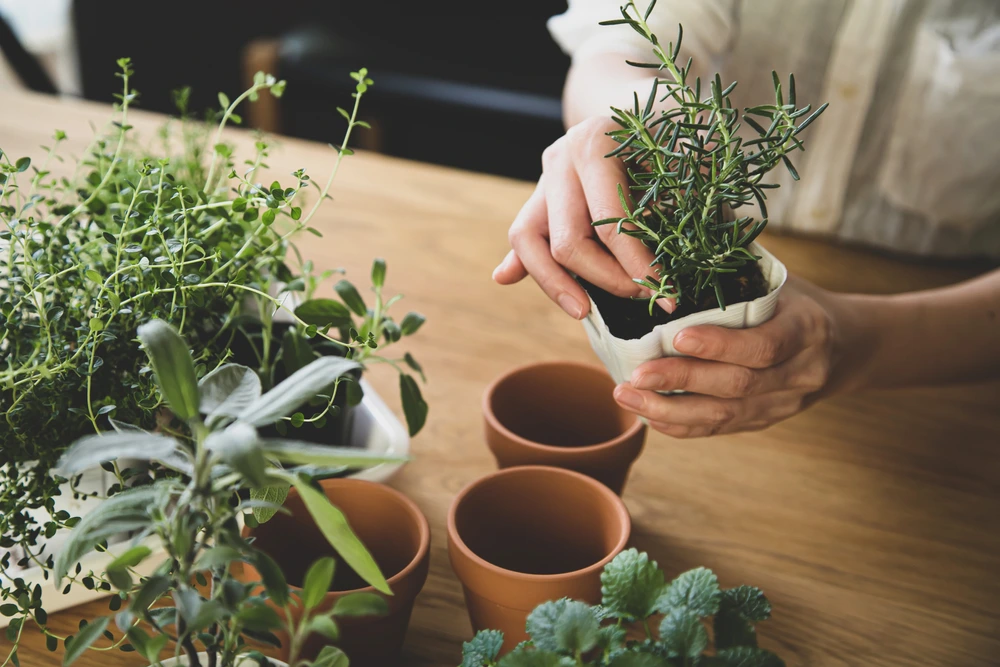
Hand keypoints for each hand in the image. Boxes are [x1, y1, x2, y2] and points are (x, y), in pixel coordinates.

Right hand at [493, 116, 667, 318]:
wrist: (640, 102)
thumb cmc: (670, 131)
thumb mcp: (685, 150)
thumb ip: (687, 191)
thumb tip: (686, 243)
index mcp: (594, 144)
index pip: (609, 224)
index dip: (638, 265)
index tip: (665, 292)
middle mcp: (560, 159)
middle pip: (567, 241)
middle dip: (606, 279)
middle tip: (642, 297)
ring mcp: (544, 177)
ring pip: (528, 241)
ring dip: (555, 283)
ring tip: (583, 312)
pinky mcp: (538, 196)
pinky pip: (523, 236)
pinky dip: (520, 261)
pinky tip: (506, 278)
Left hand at [612, 277, 850, 436]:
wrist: (846, 347)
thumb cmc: (797, 303)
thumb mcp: (780, 280)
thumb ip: (738, 267)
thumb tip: (684, 230)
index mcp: (807, 330)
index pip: (764, 345)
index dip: (720, 345)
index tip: (677, 337)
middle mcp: (800, 374)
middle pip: (737, 385)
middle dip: (681, 381)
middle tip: (635, 374)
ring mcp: (783, 404)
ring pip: (724, 416)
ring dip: (669, 409)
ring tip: (627, 396)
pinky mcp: (764, 422)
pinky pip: (719, 429)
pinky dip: (681, 424)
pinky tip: (646, 413)